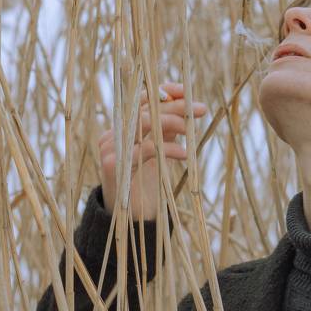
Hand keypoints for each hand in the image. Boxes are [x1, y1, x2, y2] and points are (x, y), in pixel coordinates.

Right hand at [97, 81, 208, 221]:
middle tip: (200, 109)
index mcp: (122, 128)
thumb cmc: (147, 184)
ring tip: (192, 129)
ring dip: (173, 122)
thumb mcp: (160, 151)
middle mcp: (113, 135)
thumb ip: (168, 130)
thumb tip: (186, 106)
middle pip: (145, 110)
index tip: (186, 91)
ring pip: (144, 124)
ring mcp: (110, 149)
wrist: (133, 218)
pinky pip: (145, 149)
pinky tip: (185, 154)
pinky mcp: (114, 166)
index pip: (140, 99)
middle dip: (175, 107)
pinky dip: (168, 148)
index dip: (163, 92)